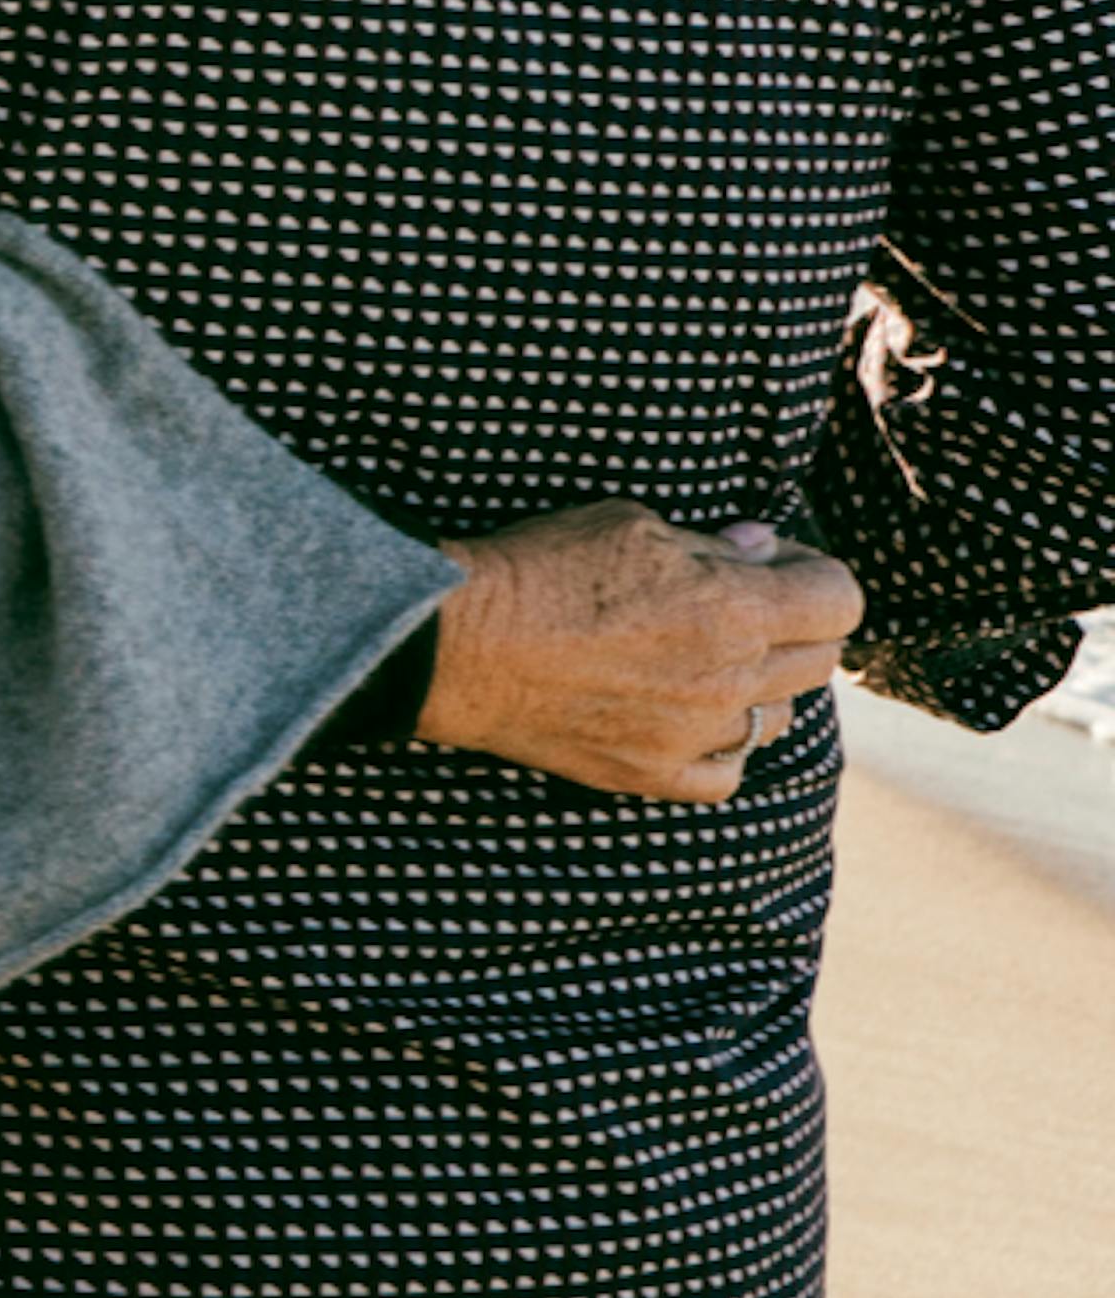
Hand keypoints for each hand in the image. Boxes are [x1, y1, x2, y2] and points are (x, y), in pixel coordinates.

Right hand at [418, 501, 863, 802]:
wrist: (458, 642)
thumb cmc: (538, 567)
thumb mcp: (627, 522)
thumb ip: (709, 543)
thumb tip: (761, 551)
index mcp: (732, 608)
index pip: (840, 600)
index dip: (814, 571)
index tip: (776, 561)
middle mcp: (730, 679)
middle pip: (821, 659)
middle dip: (795, 621)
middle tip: (741, 601)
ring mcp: (697, 736)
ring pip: (782, 717)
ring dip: (761, 683)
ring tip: (706, 658)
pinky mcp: (657, 775)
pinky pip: (729, 770)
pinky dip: (722, 742)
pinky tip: (687, 713)